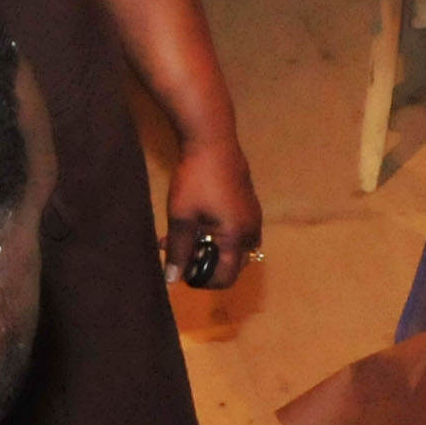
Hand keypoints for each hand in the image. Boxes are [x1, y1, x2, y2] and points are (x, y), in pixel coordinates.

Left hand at [163, 134, 261, 287]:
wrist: (212, 142)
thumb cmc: (196, 181)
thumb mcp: (181, 218)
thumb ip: (178, 251)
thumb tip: (172, 279)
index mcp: (237, 237)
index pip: (227, 276)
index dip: (204, 281)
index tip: (183, 273)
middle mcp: (251, 231)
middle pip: (233, 264)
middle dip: (206, 264)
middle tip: (180, 254)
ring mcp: (253, 216)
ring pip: (233, 247)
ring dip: (210, 249)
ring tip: (182, 238)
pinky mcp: (249, 205)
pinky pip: (236, 231)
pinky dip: (217, 235)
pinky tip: (196, 222)